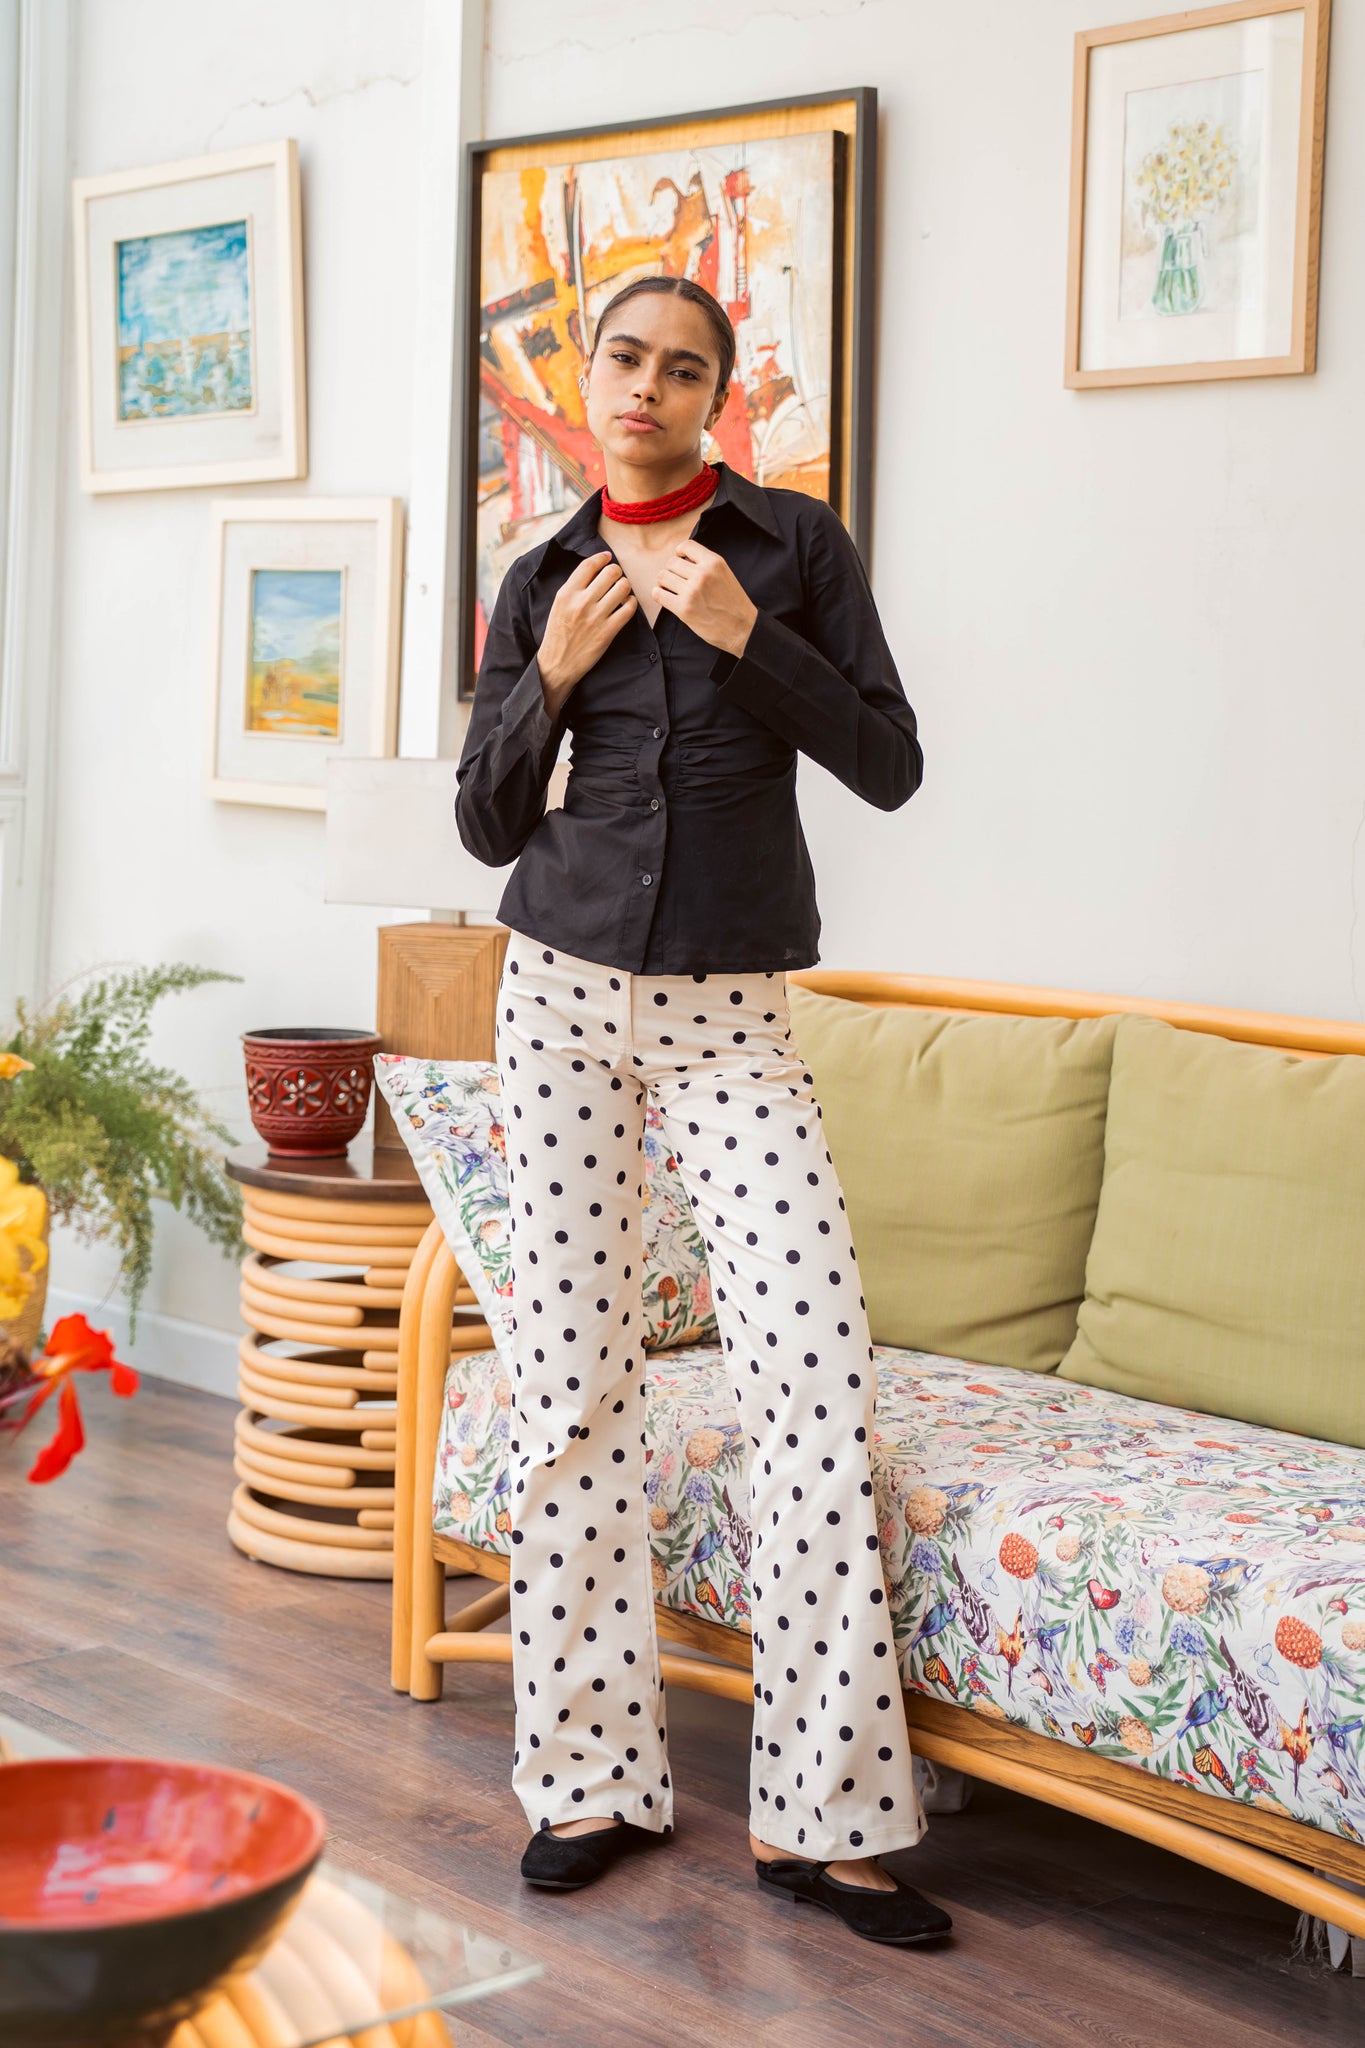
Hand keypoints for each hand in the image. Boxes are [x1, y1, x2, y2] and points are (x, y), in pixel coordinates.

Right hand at [537, 550, 636, 701]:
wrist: (557, 663)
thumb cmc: (558, 633)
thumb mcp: (559, 605)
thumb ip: (574, 587)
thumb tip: (595, 570)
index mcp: (567, 593)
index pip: (589, 565)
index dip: (602, 557)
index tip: (608, 557)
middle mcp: (581, 602)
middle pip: (610, 573)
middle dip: (617, 572)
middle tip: (616, 578)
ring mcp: (596, 617)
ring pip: (622, 588)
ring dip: (626, 587)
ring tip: (622, 591)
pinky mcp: (608, 632)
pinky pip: (629, 609)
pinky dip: (631, 603)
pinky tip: (626, 605)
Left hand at [653, 540, 757, 657]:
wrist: (743, 628)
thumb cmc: (733, 603)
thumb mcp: (724, 574)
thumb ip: (705, 564)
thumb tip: (681, 559)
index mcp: (714, 562)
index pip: (686, 546)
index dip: (679, 553)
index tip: (681, 561)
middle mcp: (702, 574)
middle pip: (671, 562)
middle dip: (671, 571)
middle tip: (677, 581)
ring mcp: (692, 591)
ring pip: (662, 577)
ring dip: (664, 583)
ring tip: (671, 589)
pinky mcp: (684, 608)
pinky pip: (658, 594)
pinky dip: (659, 595)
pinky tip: (666, 597)